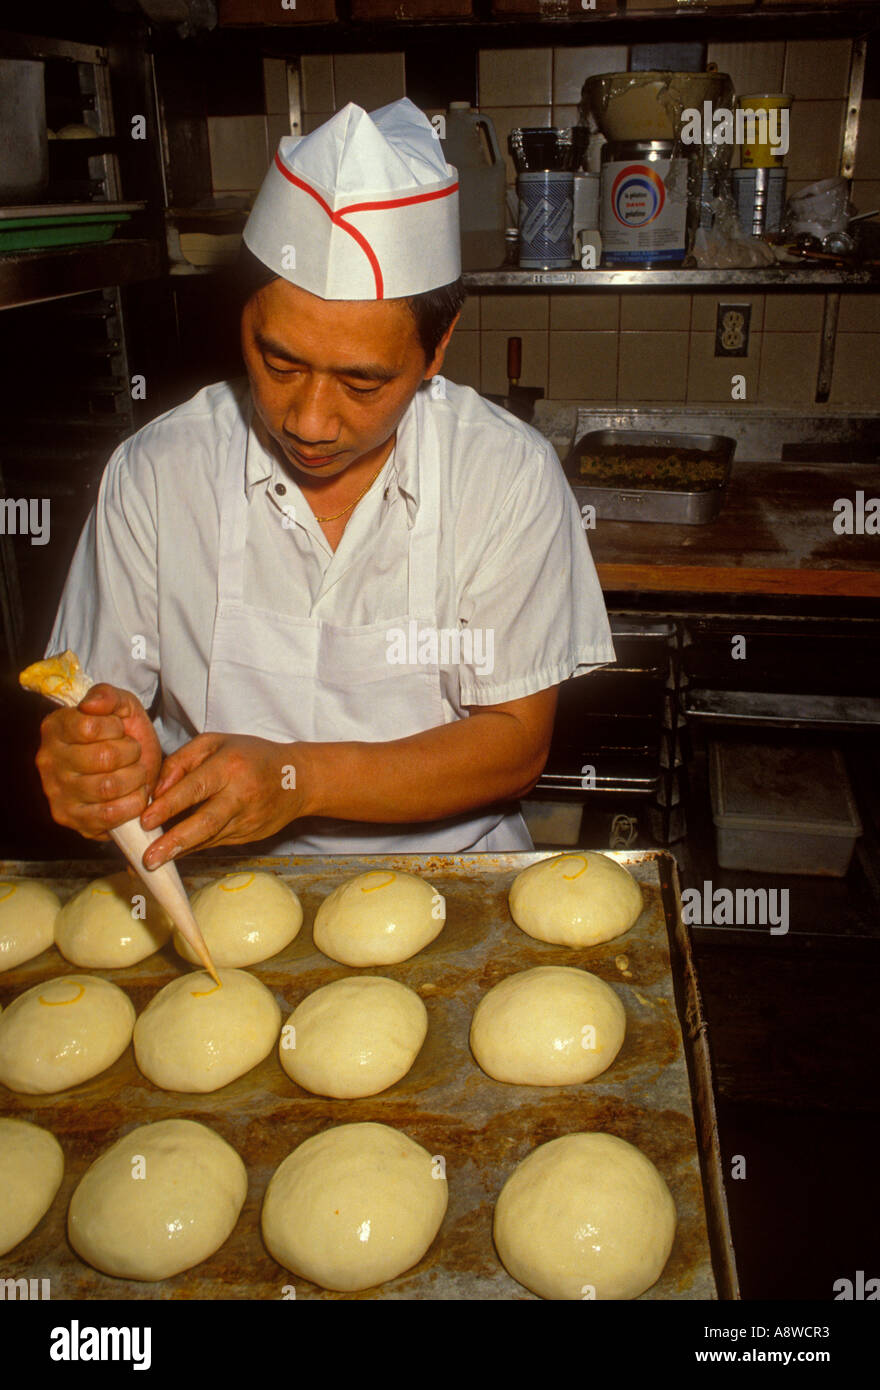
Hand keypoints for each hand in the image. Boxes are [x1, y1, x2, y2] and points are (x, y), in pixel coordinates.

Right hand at [35, 684, 162, 839]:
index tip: (119, 730)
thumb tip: (90, 705)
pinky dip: (133, 803)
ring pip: (109, 787)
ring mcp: (57, 792)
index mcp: (55, 728)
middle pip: (104, 758)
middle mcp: (49, 761)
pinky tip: (134, 793)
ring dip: (135, 778)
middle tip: (133, 752)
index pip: (90, 727)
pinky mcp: (71, 818)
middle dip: (131, 753)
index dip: (116, 729)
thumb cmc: (121, 734)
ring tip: (135, 772)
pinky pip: (109, 815)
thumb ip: (108, 696)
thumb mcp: (120, 706)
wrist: (127, 766)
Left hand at [139, 733, 304, 865]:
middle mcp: (240, 795)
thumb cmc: (250, 756)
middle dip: (175, 842)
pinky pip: (214, 843)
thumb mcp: (215, 743)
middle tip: (148, 859)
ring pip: (208, 839)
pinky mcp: (247, 836)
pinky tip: (171, 857)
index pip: (196, 788)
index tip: (145, 820)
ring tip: (152, 865)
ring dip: (179, 852)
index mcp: (230, 767)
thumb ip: (181, 761)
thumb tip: (155, 790)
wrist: (296, 780)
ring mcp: (246, 820)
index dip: (169, 805)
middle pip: (206, 822)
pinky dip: (191, 850)